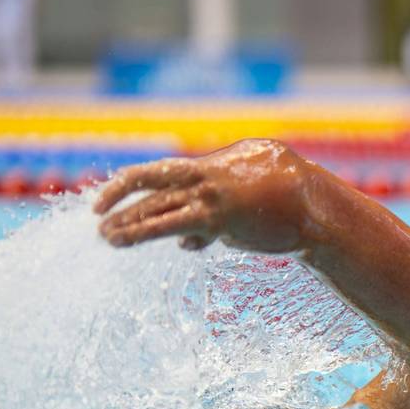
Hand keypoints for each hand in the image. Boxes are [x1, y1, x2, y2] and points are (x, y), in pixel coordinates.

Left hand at [93, 139, 305, 252]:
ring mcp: (210, 195)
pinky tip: (126, 241)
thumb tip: (186, 244)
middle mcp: (206, 176)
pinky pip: (173, 225)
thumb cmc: (290, 201)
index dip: (131, 183)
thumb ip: (214, 217)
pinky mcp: (218, 218)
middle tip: (95, 214)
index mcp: (213, 165)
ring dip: (127, 222)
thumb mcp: (250, 196)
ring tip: (105, 236)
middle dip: (118, 198)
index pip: (162, 172)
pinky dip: (147, 232)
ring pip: (156, 206)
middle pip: (150, 182)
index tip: (110, 196)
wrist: (314, 207)